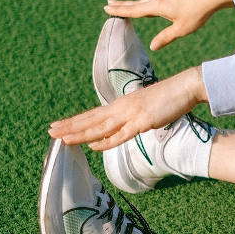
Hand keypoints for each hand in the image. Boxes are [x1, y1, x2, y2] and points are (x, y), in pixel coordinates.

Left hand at [48, 67, 208, 150]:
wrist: (184, 87)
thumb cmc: (168, 98)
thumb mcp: (145, 108)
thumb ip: (132, 118)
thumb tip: (124, 128)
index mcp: (121, 104)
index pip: (93, 115)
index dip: (75, 121)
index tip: (58, 125)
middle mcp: (122, 108)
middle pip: (91, 120)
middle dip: (70, 126)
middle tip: (50, 131)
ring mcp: (131, 115)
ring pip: (100, 127)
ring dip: (80, 133)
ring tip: (63, 139)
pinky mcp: (143, 122)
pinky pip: (121, 134)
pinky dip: (106, 141)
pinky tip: (94, 146)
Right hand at [104, 0, 234, 49]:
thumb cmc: (198, 12)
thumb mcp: (182, 29)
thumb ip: (166, 37)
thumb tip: (152, 47)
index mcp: (157, 6)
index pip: (134, 10)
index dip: (120, 10)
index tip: (106, 8)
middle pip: (137, 3)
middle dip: (123, 5)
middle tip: (109, 3)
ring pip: (147, 0)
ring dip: (135, 3)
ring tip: (126, 5)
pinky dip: (148, 2)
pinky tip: (152, 4)